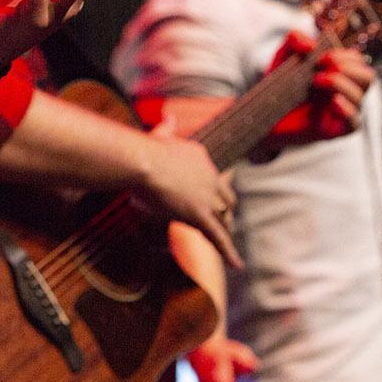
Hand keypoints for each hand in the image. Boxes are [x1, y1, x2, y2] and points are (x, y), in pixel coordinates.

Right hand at [135, 125, 239, 269]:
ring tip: (228, 246)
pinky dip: (229, 252)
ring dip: (225, 231)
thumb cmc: (144, 150)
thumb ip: (167, 128)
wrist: (143, 162)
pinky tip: (237, 264)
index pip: (213, 177)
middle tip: (224, 222)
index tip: (209, 197)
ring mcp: (207, 197)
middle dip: (226, 211)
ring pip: (223, 219)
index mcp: (202, 158)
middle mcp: (210, 177)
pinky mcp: (200, 215)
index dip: (212, 190)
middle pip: (226, 199)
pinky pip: (218, 237)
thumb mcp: (158, 135)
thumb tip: (169, 117)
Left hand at [261, 41, 375, 148]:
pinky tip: (333, 101)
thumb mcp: (283, 56)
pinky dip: (347, 110)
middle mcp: (345, 93)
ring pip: (360, 97)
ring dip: (340, 83)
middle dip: (347, 67)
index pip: (357, 61)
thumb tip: (311, 45)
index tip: (319, 56)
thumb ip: (295, 40)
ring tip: (315, 80)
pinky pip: (354, 123)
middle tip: (321, 65)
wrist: (263, 114)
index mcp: (339, 74)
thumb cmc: (279, 85)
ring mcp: (341, 112)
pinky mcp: (334, 130)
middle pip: (367, 77)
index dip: (343, 55)